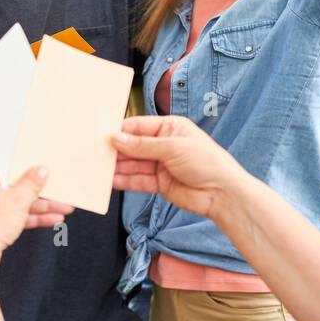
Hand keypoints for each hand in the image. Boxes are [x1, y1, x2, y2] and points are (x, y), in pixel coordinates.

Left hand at [0, 155, 72, 257]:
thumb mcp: (18, 199)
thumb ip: (32, 182)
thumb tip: (41, 170)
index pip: (5, 158)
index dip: (26, 160)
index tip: (43, 160)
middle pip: (14, 181)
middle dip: (39, 188)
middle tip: (58, 187)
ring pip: (16, 199)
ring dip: (40, 205)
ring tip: (65, 207)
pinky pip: (13, 212)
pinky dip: (31, 216)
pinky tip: (53, 219)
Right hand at [111, 116, 246, 218]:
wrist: (223, 194)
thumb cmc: (208, 163)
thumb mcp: (172, 147)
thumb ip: (142, 145)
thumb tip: (117, 138)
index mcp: (170, 128)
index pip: (139, 126)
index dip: (121, 131)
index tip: (102, 135)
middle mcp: (164, 145)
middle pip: (133, 146)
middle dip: (117, 150)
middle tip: (97, 154)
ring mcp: (161, 165)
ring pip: (134, 164)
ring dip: (118, 167)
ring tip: (100, 169)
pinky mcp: (160, 183)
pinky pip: (138, 180)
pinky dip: (125, 181)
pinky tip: (112, 181)